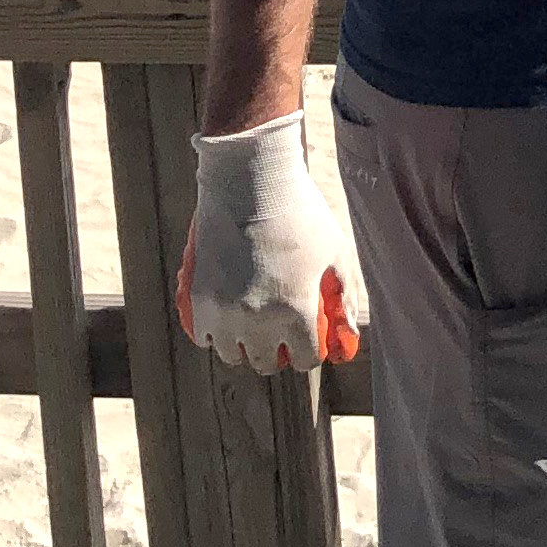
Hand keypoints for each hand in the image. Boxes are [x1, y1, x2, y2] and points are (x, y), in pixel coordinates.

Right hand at [177, 113, 362, 372]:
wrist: (249, 183)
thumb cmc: (302, 216)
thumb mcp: (337, 254)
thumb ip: (345, 298)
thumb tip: (349, 333)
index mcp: (296, 312)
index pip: (303, 360)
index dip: (310, 353)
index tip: (311, 342)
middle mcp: (257, 320)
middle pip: (264, 363)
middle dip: (277, 355)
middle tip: (282, 338)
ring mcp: (223, 312)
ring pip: (231, 354)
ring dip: (244, 347)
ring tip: (254, 330)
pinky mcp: (197, 299)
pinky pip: (203, 336)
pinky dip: (215, 335)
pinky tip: (227, 321)